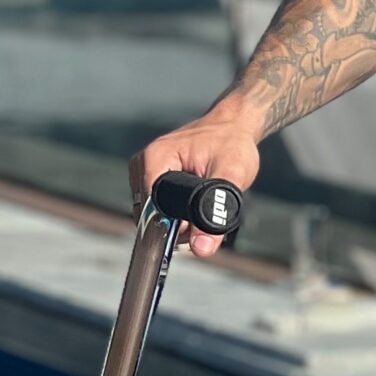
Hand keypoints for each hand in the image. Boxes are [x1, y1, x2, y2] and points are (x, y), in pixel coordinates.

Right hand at [128, 112, 259, 260]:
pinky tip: (196, 203)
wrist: (233, 126)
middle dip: (178, 226)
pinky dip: (177, 213)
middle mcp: (142, 164)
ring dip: (179, 220)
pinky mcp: (151, 177)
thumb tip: (201, 249)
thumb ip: (217, 216)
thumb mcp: (231, 179)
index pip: (150, 211)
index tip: (195, 232)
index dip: (171, 228)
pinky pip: (158, 207)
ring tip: (204, 204)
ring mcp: (143, 171)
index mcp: (154, 159)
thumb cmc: (232, 144)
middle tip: (207, 215)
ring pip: (154, 214)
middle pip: (150, 215)